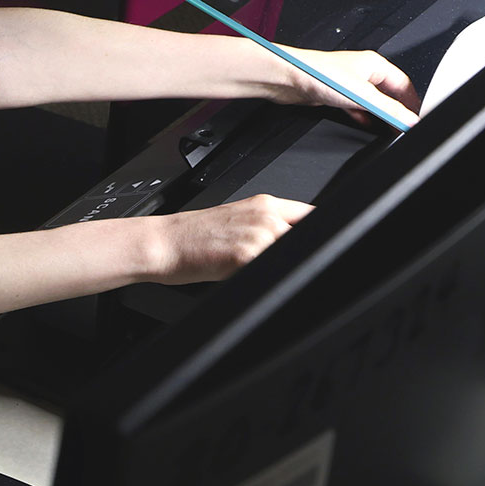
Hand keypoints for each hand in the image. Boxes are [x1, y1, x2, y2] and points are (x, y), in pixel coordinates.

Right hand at [155, 194, 312, 284]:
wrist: (165, 243)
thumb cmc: (194, 236)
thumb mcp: (237, 220)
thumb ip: (269, 225)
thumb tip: (292, 243)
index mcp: (265, 204)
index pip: (312, 215)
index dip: (319, 234)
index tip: (315, 249)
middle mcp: (266, 216)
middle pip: (308, 238)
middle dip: (301, 256)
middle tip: (281, 268)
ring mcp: (259, 235)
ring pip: (293, 257)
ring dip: (284, 270)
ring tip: (261, 275)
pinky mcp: (247, 256)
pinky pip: (273, 273)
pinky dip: (268, 281)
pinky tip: (249, 280)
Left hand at [273, 48, 420, 129]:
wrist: (287, 78)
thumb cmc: (318, 74)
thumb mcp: (362, 95)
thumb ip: (389, 109)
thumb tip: (411, 120)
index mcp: (375, 64)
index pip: (404, 85)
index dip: (413, 103)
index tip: (417, 120)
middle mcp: (363, 72)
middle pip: (389, 94)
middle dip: (397, 111)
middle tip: (404, 128)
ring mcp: (348, 83)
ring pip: (372, 102)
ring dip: (380, 116)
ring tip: (389, 130)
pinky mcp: (335, 94)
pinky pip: (356, 107)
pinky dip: (363, 117)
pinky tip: (366, 125)